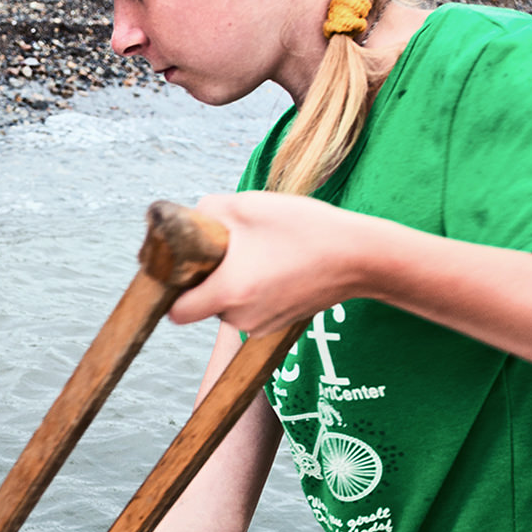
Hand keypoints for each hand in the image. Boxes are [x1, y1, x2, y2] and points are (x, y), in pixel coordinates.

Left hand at [167, 191, 384, 336]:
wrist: (359, 257)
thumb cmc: (303, 228)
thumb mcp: (248, 205)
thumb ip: (206, 212)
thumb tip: (189, 222)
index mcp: (228, 291)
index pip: (176, 312)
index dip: (173, 290)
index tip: (184, 268)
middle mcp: (240, 318)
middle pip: (203, 304)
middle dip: (209, 278)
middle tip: (232, 248)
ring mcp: (260, 326)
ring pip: (228, 306)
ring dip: (233, 283)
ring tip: (262, 253)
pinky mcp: (278, 325)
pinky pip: (251, 308)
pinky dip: (255, 290)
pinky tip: (278, 266)